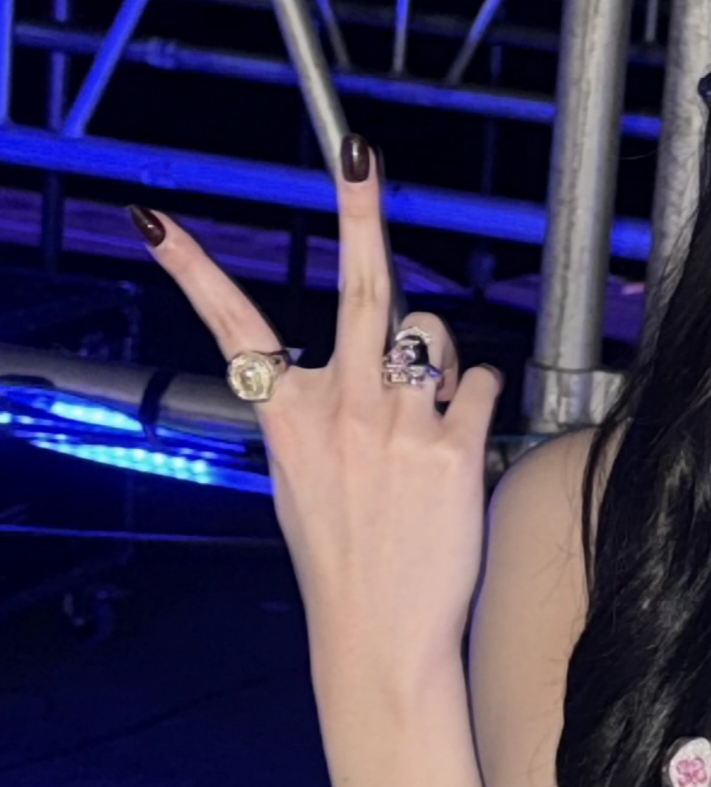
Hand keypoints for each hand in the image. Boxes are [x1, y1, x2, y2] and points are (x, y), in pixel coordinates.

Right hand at [129, 137, 502, 682]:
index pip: (230, 327)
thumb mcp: (301, 478)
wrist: (381, 634)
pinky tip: (461, 437)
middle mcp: (340, 409)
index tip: (153, 221)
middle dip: (359, 210)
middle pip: (357, 288)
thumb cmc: (344, 555)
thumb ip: (323, 411)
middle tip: (358, 151)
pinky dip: (477, 396)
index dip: (191, 269)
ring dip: (435, 354)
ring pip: (431, 332)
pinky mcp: (453, 447)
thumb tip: (371, 358)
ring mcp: (398, 425)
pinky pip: (480, 380)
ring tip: (425, 409)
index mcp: (286, 417)